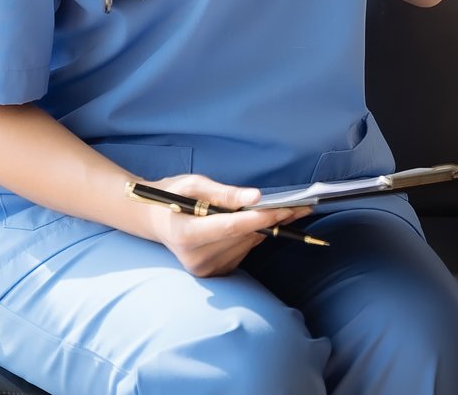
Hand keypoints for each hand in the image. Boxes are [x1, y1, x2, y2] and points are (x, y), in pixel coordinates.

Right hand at [137, 174, 311, 277]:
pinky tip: (258, 223)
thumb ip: (223, 192)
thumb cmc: (174, 195)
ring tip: (289, 210)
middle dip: (273, 221)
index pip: (230, 228)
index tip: (283, 209)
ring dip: (267, 228)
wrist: (155, 220)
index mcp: (186, 235)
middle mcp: (196, 258)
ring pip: (247, 245)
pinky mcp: (215, 273)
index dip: (258, 219)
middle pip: (243, 238)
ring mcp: (205, 270)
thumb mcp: (193, 184)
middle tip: (302, 206)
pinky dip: (254, 236)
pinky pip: (244, 252)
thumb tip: (255, 197)